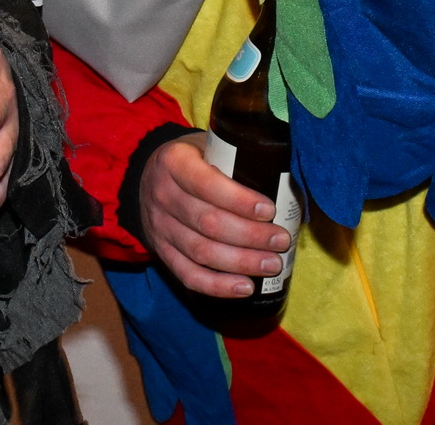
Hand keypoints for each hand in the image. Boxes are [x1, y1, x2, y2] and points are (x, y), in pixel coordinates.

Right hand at [138, 133, 292, 297]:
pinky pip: (188, 275)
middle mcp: (162, 195)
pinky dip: (218, 286)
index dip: (239, 200)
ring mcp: (159, 227)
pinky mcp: (161, 252)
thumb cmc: (192, 161)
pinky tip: (246, 287)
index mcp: (174, 163)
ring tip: (272, 264)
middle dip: (250, 235)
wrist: (147, 177)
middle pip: (208, 223)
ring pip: (201, 252)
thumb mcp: (206, 146)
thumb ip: (235, 161)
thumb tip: (287, 181)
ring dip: (240, 262)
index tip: (269, 210)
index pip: (206, 184)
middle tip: (281, 240)